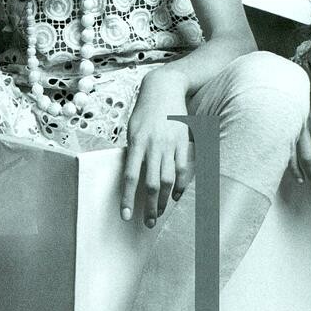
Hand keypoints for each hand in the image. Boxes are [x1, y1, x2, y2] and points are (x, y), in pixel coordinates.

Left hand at [121, 68, 190, 226]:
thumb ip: (133, 152)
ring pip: (168, 179)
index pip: (130, 177)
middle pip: (151, 184)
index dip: (128, 199)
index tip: (126, 216)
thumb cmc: (144, 111)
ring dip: (164, 200)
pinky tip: (176, 196)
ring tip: (160, 213)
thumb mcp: (132, 129)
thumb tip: (132, 177)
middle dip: (149, 207)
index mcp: (136, 143)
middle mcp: (153, 145)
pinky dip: (180, 185)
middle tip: (148, 223)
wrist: (164, 88)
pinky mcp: (183, 142)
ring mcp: (170, 144)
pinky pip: (183, 169)